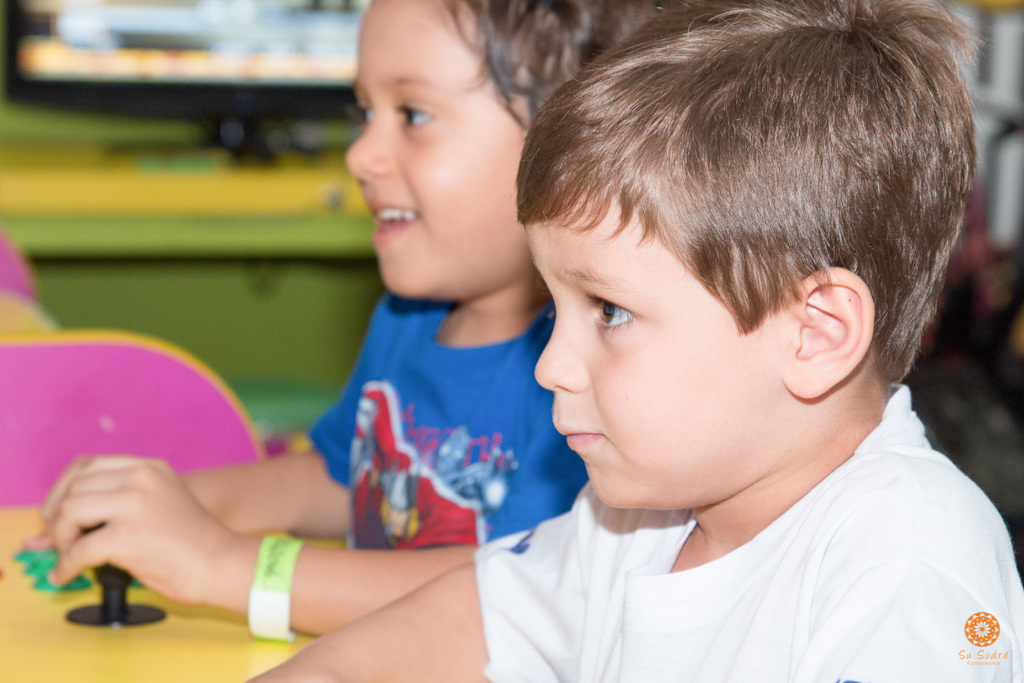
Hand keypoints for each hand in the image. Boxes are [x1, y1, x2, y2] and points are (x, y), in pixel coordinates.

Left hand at [42, 455, 256, 608]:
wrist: (220, 563)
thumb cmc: (191, 542)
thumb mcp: (160, 502)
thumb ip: (119, 501)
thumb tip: (54, 521)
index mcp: (150, 467)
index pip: (88, 464)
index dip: (63, 488)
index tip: (56, 511)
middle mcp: (141, 478)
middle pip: (75, 487)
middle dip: (58, 517)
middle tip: (63, 540)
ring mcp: (134, 505)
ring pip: (70, 511)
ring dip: (62, 538)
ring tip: (71, 555)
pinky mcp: (127, 536)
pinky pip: (78, 549)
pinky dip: (65, 566)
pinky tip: (67, 575)